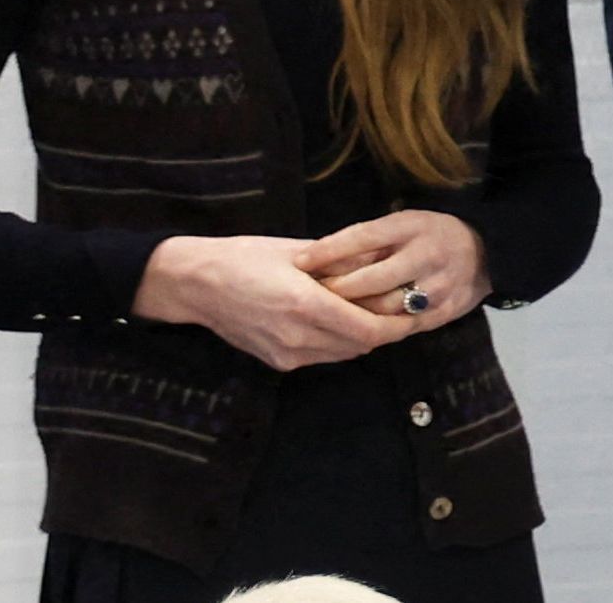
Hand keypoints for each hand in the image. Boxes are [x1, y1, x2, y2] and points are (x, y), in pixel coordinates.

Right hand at [131, 234, 416, 371]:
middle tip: (405, 309)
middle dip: (386, 330)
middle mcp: (298, 337)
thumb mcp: (296, 250)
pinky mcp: (278, 362)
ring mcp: (287, 355)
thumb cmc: (246, 256)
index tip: (415, 310)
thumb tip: (378, 261)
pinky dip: (341, 342)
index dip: (396, 325)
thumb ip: (339, 262)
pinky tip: (345, 320)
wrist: (197, 285)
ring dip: (364, 338)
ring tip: (381, 312)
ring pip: (343, 354)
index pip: (367, 330)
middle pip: (360, 346)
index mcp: (305, 306)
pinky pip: (322, 356)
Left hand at [297, 210, 491, 328]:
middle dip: (336, 290)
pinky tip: (357, 331)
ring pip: (385, 309)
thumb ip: (368, 241)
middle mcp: (425, 255)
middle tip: (308, 297)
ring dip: (354, 314)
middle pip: (371, 280)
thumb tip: (318, 255)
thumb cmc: (431, 233)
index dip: (328, 251)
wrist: (484, 251)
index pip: (363, 238)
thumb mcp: (403, 223)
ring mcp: (437, 287)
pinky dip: (378, 330)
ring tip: (328, 317)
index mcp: (411, 226)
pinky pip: (403, 327)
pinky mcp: (444, 313)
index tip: (299, 261)